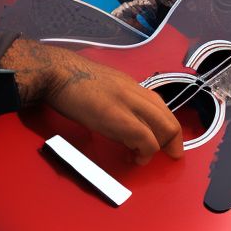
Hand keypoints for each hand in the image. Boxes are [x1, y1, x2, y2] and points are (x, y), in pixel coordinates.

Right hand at [0, 38, 183, 164]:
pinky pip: (144, 137)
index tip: (167, 143)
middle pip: (169, 119)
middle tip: (169, 155)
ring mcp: (129, 103)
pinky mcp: (117, 116)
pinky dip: (145, 152)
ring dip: (159, 148)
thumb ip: (119, 103)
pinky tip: (135, 157)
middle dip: (174, 142)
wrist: (56, 72)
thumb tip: (126, 126)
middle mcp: (136, 92)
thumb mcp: (104, 88)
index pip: (162, 107)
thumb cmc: (72, 81)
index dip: (169, 128)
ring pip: (163, 128)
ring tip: (144, 158)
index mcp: (132, 86)